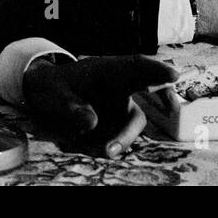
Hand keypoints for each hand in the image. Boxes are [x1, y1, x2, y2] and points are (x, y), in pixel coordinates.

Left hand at [23, 55, 177, 158]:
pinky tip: (91, 147)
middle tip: (172, 108)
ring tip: (106, 151)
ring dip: (124, 137)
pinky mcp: (114, 127)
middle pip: (149, 87)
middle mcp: (119, 87)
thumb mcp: (54, 94)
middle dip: (164, 95)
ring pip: (134, 121)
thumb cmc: (52, 88)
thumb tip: (91, 122)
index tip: (173, 75)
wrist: (44, 101)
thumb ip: (71, 107)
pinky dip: (109, 145)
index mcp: (107, 70)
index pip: (135, 66)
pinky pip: (119, 138)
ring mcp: (119, 107)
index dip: (156, 69)